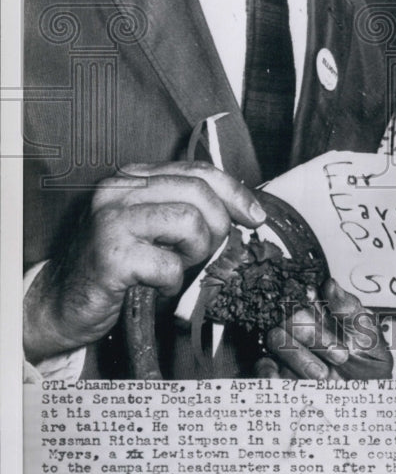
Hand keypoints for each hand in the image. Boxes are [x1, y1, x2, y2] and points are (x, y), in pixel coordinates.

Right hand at [23, 161, 264, 363]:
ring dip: (195, 253)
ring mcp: (112, 221)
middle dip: (216, 226)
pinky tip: (155, 284)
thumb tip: (241, 211)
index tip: (255, 216)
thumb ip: (185, 209)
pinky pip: (168, 265)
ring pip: (189, 222)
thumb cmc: (116, 266)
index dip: (234, 192)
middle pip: (199, 192)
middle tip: (205, 251)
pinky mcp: (110, 255)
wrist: (62, 303)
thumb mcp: (152, 226)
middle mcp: (119, 190)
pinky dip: (172, 281)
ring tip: (175, 266)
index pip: (198, 170)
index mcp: (133, 177)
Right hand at [255, 279, 392, 380]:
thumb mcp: (369, 338)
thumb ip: (350, 311)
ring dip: (298, 355)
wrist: (364, 405)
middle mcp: (303, 327)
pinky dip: (268, 370)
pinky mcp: (277, 372)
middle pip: (291, 315)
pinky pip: (262, 364)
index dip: (314, 300)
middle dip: (314, 335)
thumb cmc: (367, 367)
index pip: (309, 294)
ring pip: (276, 337)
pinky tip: (286, 379)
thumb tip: (331, 285)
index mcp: (324, 312)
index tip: (330, 314)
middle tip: (340, 356)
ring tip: (324, 376)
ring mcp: (288, 349)